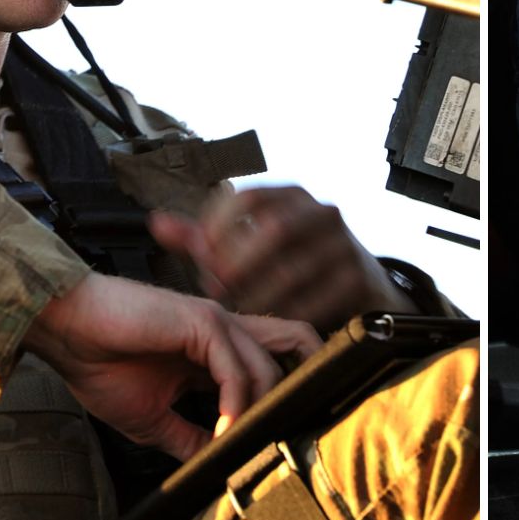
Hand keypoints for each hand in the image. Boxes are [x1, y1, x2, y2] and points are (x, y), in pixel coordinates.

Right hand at [25, 271, 319, 457]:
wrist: (66, 331)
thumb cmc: (99, 362)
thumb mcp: (152, 418)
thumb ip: (188, 438)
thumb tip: (215, 467)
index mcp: (215, 352)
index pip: (270, 369)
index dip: (282, 400)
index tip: (277, 441)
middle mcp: (225, 332)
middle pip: (295, 343)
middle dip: (312, 378)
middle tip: (303, 427)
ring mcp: (217, 323)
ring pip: (268, 365)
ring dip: (260, 411)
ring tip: (242, 444)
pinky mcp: (201, 322)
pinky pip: (234, 368)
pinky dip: (234, 404)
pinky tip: (222, 429)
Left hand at [149, 185, 412, 332]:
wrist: (360, 290)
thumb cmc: (292, 265)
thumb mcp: (251, 246)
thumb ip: (205, 238)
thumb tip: (157, 223)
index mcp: (290, 196)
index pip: (246, 196)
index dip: (218, 226)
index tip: (202, 256)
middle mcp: (321, 212)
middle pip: (273, 229)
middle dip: (238, 263)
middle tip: (217, 289)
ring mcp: (345, 244)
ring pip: (293, 269)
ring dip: (257, 295)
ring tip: (237, 311)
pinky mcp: (359, 279)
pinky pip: (317, 300)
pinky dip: (286, 314)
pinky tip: (269, 323)